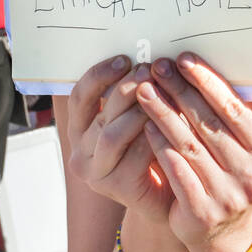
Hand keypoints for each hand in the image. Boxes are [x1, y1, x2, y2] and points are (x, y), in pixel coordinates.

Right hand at [67, 55, 172, 224]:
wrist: (171, 194)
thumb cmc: (157, 146)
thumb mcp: (139, 115)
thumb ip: (134, 92)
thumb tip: (148, 57)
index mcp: (80, 129)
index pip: (80, 97)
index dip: (99, 75)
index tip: (124, 59)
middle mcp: (81, 152)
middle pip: (99, 113)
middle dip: (126, 89)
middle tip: (150, 71)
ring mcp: (96, 173)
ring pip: (111, 134)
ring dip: (138, 111)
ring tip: (162, 94)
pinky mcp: (117, 188)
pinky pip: (134, 157)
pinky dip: (152, 136)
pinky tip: (171, 122)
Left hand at [135, 54, 251, 251]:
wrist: (223, 234)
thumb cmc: (228, 176)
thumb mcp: (241, 150)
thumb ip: (226, 118)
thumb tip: (195, 68)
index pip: (234, 109)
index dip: (207, 82)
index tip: (184, 60)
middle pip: (209, 124)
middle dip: (180, 91)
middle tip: (157, 67)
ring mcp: (228, 196)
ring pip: (189, 144)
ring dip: (163, 113)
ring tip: (144, 90)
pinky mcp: (201, 212)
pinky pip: (175, 170)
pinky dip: (159, 145)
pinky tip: (145, 125)